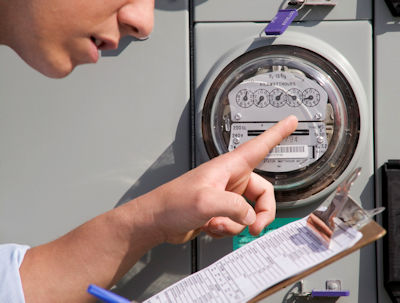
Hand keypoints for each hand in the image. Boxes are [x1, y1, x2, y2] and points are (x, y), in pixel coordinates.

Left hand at [144, 115, 297, 243]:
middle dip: (260, 214)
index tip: (292, 121)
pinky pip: (236, 222)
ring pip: (249, 212)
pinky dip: (226, 228)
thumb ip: (235, 207)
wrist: (157, 221)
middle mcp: (230, 179)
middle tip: (254, 227)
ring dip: (235, 224)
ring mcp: (225, 196)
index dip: (278, 133)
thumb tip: (250, 216)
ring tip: (215, 223)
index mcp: (229, 167)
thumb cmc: (172, 202)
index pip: (259, 146)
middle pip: (262, 194)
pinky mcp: (220, 211)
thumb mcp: (206, 202)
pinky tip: (210, 226)